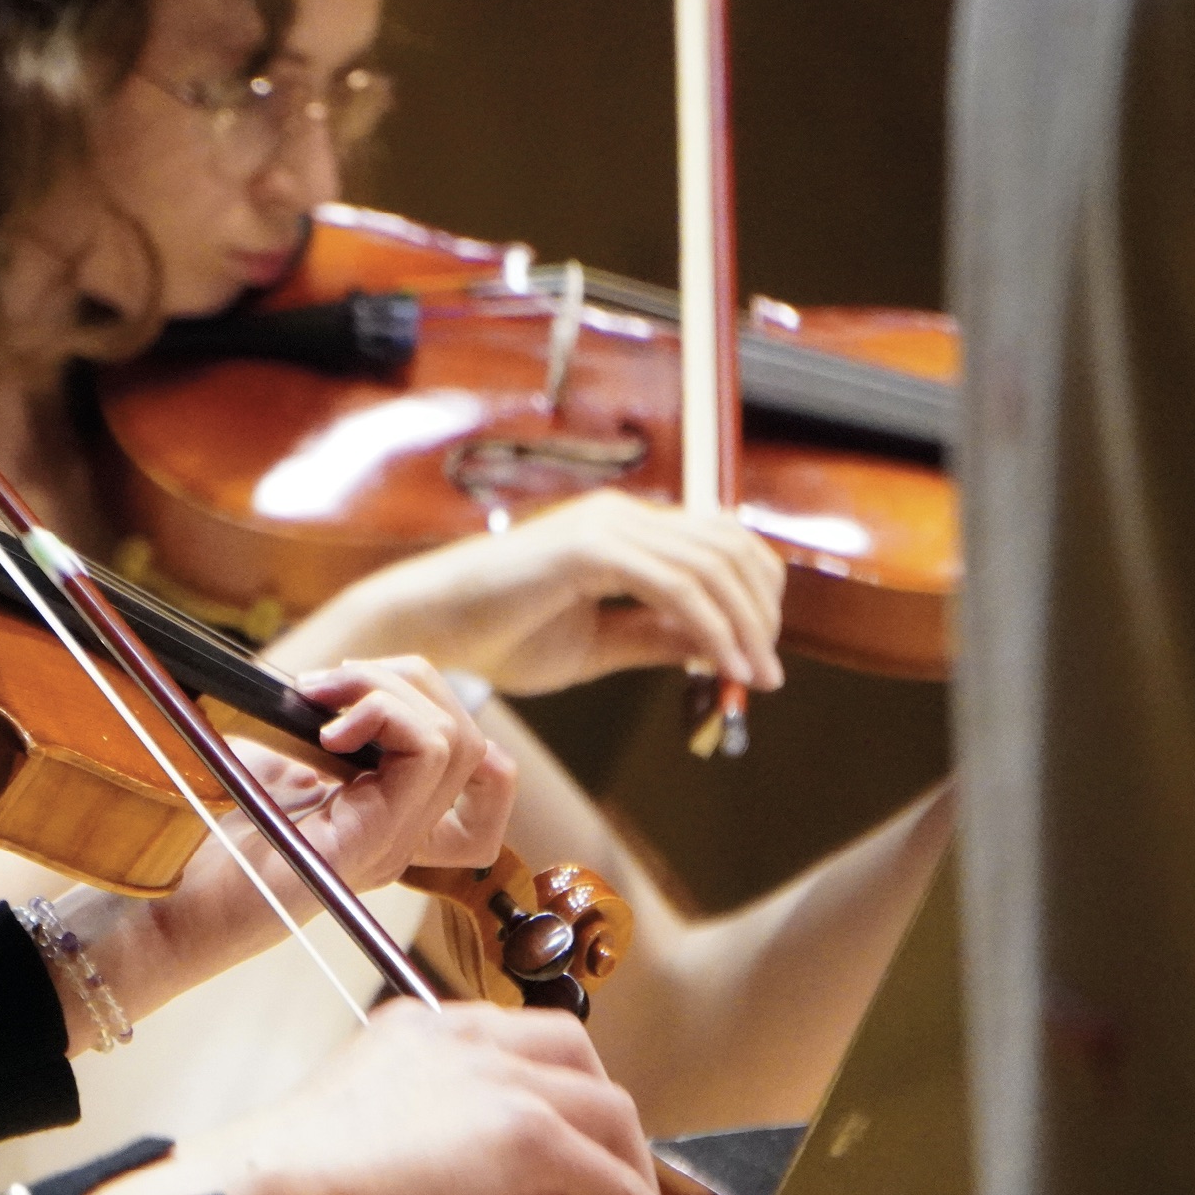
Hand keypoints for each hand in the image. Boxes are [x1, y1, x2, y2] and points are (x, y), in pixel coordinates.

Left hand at [39, 657, 510, 1052]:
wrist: (157, 904)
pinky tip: (326, 728)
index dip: (440, 707)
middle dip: (405, 680)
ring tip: (322, 698)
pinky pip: (430, 757)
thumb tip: (342, 680)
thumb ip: (320, 731)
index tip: (359, 694)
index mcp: (383, 817)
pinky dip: (386, 716)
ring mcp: (391, 845)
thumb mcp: (269, 765)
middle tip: (327, 685)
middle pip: (470, 739)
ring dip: (389, 690)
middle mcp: (401, 836)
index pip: (485, 774)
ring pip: (458, 741)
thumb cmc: (200, 836)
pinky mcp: (369, 846)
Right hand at [89, 998, 733, 1194]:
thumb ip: (480, 1171)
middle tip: (616, 1182)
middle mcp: (468, 1035)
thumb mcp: (397, 1154)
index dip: (557, 1101)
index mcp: (426, 1027)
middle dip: (606, 1120)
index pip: (521, 1048)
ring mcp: (501, 1077)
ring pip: (608, 1110)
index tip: (571, 1155)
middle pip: (578, 1055)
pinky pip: (616, 1184)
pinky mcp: (525, 1130)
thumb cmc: (309, 1177)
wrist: (279, 1183)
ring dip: (635, 1171)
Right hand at [283, 489, 784, 696]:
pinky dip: (710, 627)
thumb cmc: (500, 636)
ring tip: (750, 677)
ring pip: (711, 564)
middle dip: (761, 613)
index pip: (720, 543)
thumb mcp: (599, 645)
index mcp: (624, 530)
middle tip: (764, 675)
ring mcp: (605, 525)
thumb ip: (655, 638)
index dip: (755, 597)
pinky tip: (720, 666)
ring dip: (744, 625)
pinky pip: (674, 585)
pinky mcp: (588, 547)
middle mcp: (622, 516)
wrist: (431, 629)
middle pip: (729, 548)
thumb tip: (720, 649)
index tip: (757, 658)